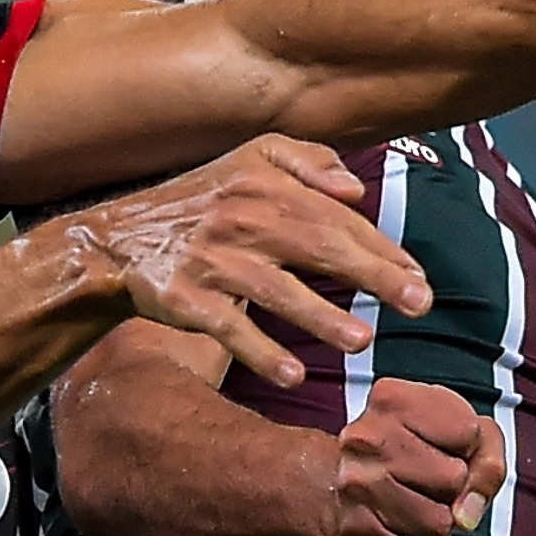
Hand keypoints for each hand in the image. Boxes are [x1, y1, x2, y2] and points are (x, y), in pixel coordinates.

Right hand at [69, 135, 431, 387]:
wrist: (116, 240)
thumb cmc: (200, 202)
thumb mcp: (248, 160)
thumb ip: (307, 162)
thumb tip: (356, 189)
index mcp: (262, 182)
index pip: (333, 214)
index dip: (380, 245)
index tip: (418, 276)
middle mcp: (239, 217)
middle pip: (316, 244)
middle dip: (372, 274)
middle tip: (418, 303)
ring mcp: (210, 259)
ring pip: (273, 289)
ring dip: (320, 316)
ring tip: (362, 341)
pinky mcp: (184, 298)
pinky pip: (227, 327)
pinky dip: (259, 352)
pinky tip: (291, 375)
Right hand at [328, 376, 508, 535]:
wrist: (343, 488)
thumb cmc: (415, 454)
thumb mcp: (463, 434)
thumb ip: (488, 461)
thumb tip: (466, 516)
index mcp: (391, 400)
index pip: (468, 432)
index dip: (467, 444)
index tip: (442, 443)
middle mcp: (364, 439)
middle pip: (454, 479)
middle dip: (452, 486)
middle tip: (425, 479)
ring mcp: (354, 487)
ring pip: (439, 524)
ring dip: (439, 523)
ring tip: (415, 504)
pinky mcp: (354, 534)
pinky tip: (403, 531)